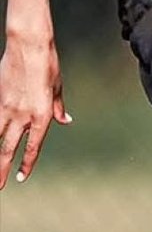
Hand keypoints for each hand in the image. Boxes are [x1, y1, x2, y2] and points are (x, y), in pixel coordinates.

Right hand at [0, 34, 71, 187]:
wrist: (29, 46)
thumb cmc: (48, 65)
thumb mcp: (58, 88)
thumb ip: (58, 108)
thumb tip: (66, 121)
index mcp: (42, 115)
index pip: (33, 146)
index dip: (27, 163)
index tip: (22, 176)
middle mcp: (23, 115)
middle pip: (9, 148)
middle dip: (3, 168)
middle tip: (0, 185)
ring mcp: (6, 107)